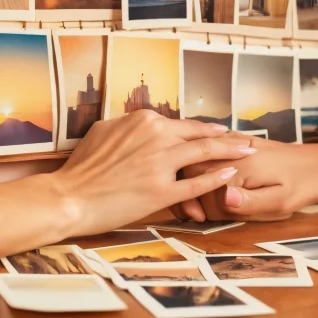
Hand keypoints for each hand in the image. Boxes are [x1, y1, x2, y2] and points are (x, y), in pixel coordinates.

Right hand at [50, 110, 256, 236]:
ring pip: (204, 153)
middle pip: (199, 134)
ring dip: (230, 151)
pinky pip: (196, 183)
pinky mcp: (161, 191)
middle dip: (226, 136)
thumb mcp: (103, 132)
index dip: (202, 128)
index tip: (218, 131)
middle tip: (245, 138)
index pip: (181, 123)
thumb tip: (141, 121)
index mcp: (142, 120)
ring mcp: (159, 163)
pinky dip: (217, 178)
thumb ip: (129, 125)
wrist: (69, 197)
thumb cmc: (82, 168)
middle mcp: (154, 136)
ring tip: (248, 151)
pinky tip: (231, 174)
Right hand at [170, 133, 317, 221]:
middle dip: (191, 195)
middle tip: (199, 214)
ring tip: (197, 203)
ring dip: (190, 182)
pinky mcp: (233, 141)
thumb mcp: (279, 203)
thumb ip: (249, 202)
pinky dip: (198, 168)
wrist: (316, 165)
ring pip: (194, 161)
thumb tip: (224, 199)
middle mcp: (231, 150)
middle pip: (192, 173)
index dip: (201, 210)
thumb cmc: (299, 188)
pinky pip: (205, 152)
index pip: (204, 191)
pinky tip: (203, 183)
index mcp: (241, 167)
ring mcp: (230, 142)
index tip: (203, 221)